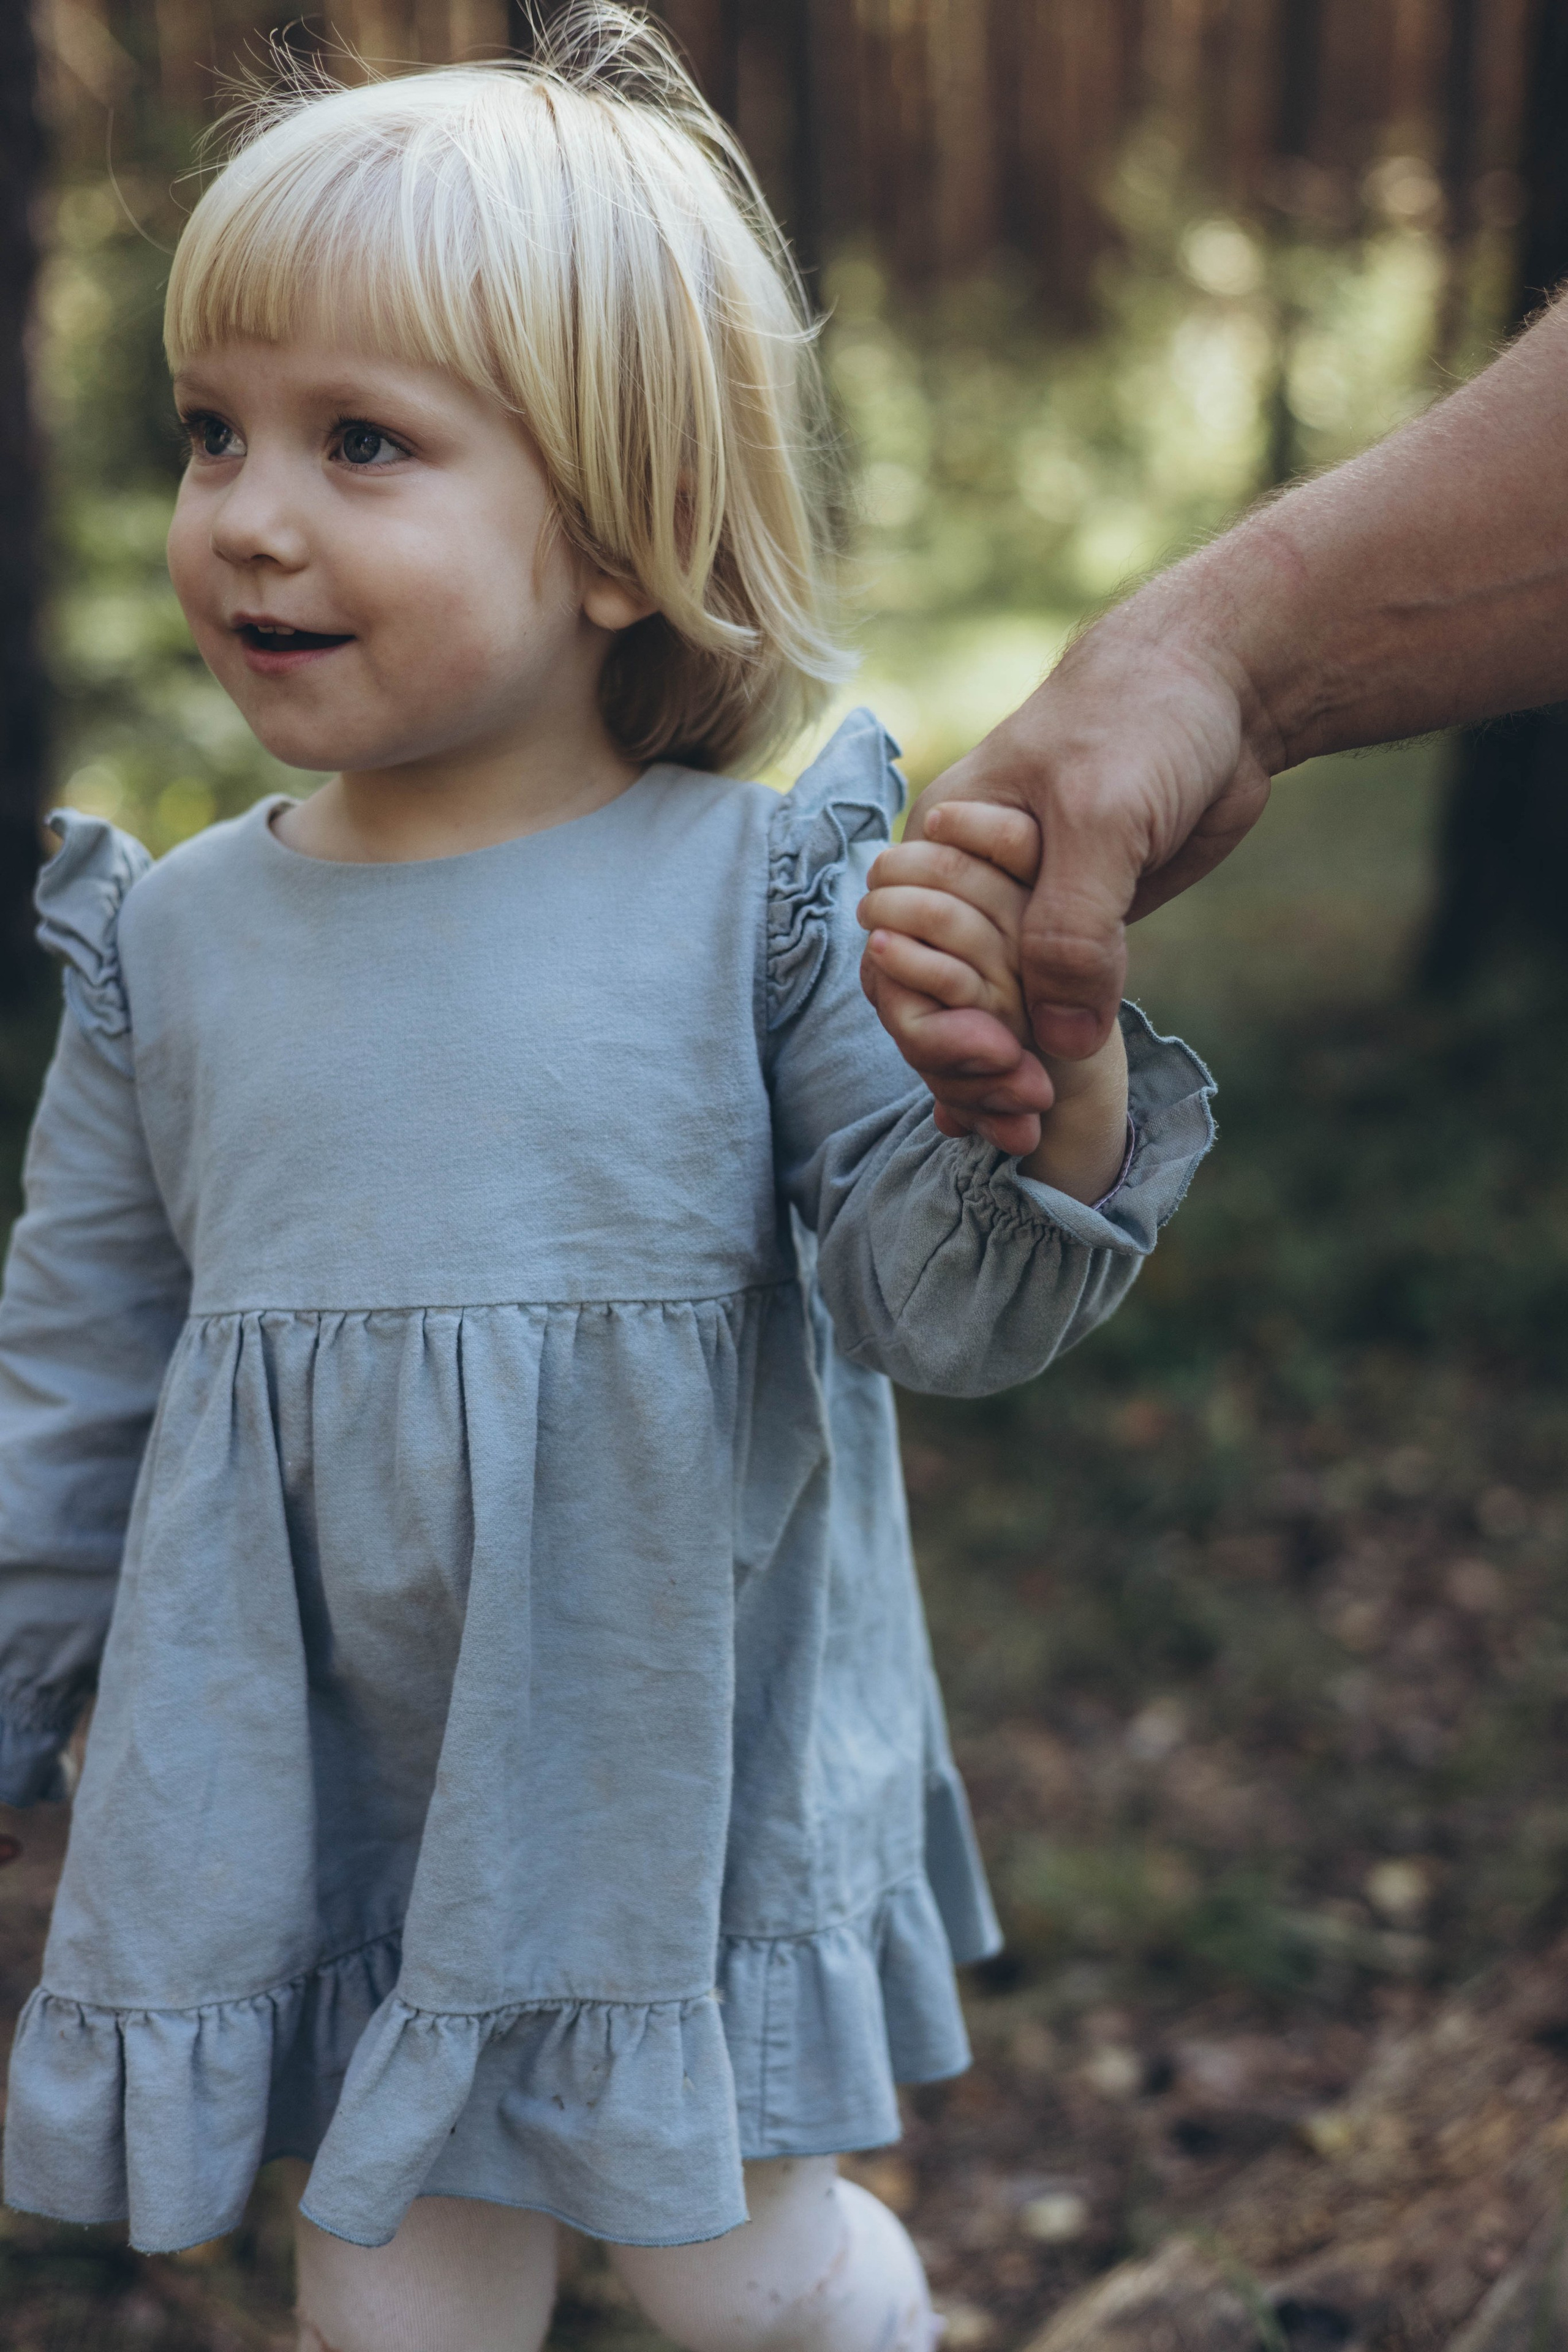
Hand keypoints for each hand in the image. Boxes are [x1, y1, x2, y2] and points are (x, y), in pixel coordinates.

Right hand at [861, 602, 1268, 1146]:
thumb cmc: (1142, 724)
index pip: (900, 962)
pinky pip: (1039, 1009)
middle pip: (935, 1000)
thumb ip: (1074, 930)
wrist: (1226, 688)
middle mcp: (967, 887)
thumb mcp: (1101, 821)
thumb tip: (1061, 1042)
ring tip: (1030, 1132)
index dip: (937, 1025)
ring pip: (987, 1013)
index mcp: (940, 848)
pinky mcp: (1076, 931)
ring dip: (999, 1076)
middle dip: (967, 1066)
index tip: (1002, 1064)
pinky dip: (1033, 1059)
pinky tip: (1032, 1114)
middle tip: (1024, 1115)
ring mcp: (1019, 912)